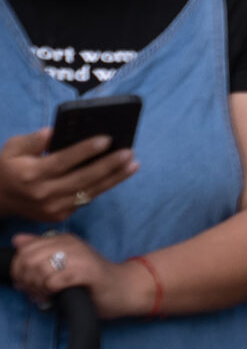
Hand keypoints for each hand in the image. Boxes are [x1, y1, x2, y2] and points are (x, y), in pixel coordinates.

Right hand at [0, 128, 134, 224]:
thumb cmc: (8, 167)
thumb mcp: (13, 148)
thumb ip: (35, 140)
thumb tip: (57, 132)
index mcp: (31, 174)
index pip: (62, 161)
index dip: (85, 150)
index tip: (107, 139)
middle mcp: (43, 194)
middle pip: (82, 179)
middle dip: (109, 165)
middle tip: (129, 152)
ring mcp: (53, 208)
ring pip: (89, 192)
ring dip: (114, 178)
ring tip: (133, 164)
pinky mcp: (60, 216)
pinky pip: (85, 200)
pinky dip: (102, 187)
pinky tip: (118, 175)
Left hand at [10, 233, 149, 316]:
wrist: (126, 289)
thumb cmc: (94, 281)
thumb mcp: (65, 263)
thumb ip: (41, 251)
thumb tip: (17, 239)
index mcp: (64, 239)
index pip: (25, 250)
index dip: (19, 269)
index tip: (25, 284)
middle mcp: (71, 244)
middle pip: (29, 259)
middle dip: (26, 280)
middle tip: (35, 292)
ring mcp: (80, 257)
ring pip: (39, 269)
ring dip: (37, 287)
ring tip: (45, 296)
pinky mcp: (87, 272)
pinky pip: (54, 281)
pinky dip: (49, 292)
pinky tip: (56, 296)